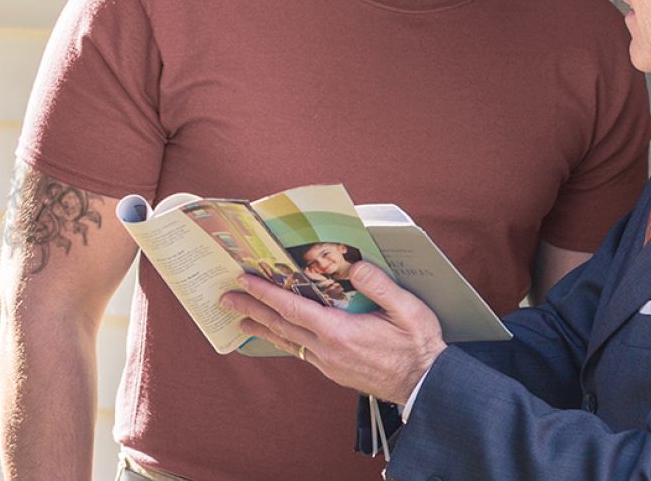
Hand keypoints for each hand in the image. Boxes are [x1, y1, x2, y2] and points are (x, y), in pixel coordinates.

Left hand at [222, 261, 446, 403]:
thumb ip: (379, 285)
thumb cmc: (417, 345)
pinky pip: (300, 351)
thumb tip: (354, 265)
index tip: (245, 280)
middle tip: (226, 298)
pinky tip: (280, 336)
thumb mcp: (406, 308)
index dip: (266, 293)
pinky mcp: (334, 370)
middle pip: (281, 326)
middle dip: (251, 309)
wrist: (424, 385)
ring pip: (288, 342)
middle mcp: (327, 350)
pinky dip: (283, 339)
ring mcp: (329, 363)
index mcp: (339, 332)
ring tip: (240, 320)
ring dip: (262, 327)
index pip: (293, 309)